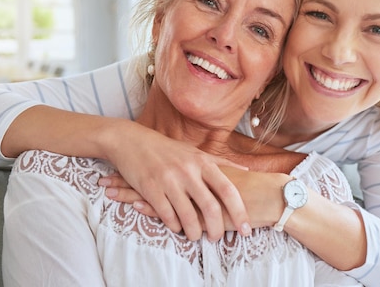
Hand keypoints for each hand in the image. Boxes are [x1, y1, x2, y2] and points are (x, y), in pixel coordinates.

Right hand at [101, 167, 287, 230]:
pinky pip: (167, 216)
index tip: (246, 230)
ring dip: (194, 232)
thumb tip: (247, 170)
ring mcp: (168, 181)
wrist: (132, 142)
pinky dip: (174, 226)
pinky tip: (177, 227)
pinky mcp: (150, 189)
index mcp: (203, 162)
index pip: (228, 190)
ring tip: (196, 236)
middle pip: (210, 207)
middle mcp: (188, 171)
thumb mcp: (196, 152)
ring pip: (187, 216)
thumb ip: (222, 163)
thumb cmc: (168, 149)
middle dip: (217, 229)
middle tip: (217, 238)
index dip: (240, 212)